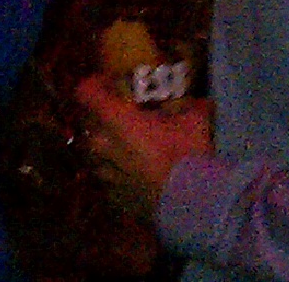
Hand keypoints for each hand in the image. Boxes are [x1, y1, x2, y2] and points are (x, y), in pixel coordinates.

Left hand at [75, 75, 212, 220]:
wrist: (192, 205)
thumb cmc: (188, 156)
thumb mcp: (196, 123)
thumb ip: (194, 108)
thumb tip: (202, 103)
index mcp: (117, 121)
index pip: (86, 92)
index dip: (94, 84)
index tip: (108, 83)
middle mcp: (103, 145)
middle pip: (86, 124)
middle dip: (99, 119)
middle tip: (119, 118)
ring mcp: (105, 173)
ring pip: (93, 155)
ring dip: (105, 149)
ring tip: (124, 149)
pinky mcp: (113, 197)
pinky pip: (107, 181)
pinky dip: (117, 176)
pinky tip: (133, 177)